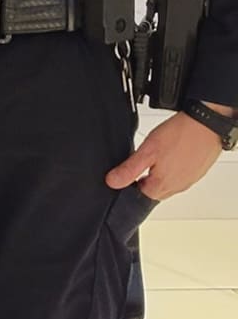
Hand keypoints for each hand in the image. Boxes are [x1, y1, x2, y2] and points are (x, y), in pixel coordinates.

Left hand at [105, 109, 225, 201]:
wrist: (206, 124)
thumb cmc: (180, 135)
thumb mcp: (147, 151)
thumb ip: (129, 169)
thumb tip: (112, 182)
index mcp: (162, 185)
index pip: (140, 195)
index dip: (131, 184)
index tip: (129, 170)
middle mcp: (178, 187)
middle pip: (154, 190)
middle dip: (145, 178)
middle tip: (144, 159)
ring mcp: (189, 180)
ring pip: (168, 182)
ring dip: (159, 172)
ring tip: (159, 154)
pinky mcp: (198, 171)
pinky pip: (180, 174)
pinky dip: (173, 167)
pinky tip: (172, 153)